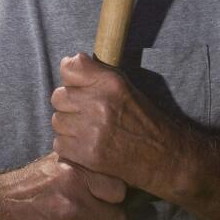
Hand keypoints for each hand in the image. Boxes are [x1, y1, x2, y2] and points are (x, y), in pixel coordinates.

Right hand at [0, 152, 125, 219]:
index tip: (104, 198)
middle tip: (95, 218)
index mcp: (74, 177)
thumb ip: (83, 161)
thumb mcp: (54, 162)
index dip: (113, 195)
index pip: (119, 191)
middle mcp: (74, 206)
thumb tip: (112, 161)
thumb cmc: (28, 186)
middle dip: (107, 219)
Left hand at [51, 53, 171, 189]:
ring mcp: (91, 130)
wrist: (162, 155)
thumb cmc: (143, 119)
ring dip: (67, 126)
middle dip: (68, 104)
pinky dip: (69, 146)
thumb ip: (96, 74)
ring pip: (57, 121)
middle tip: (83, 113)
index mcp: (110, 82)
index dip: (70, 77)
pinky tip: (85, 145)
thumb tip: (67, 63)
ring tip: (85, 130)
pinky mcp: (87, 154)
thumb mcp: (125, 87)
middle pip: (58, 96)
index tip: (76, 85)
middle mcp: (99, 103)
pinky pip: (59, 144)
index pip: (69, 68)